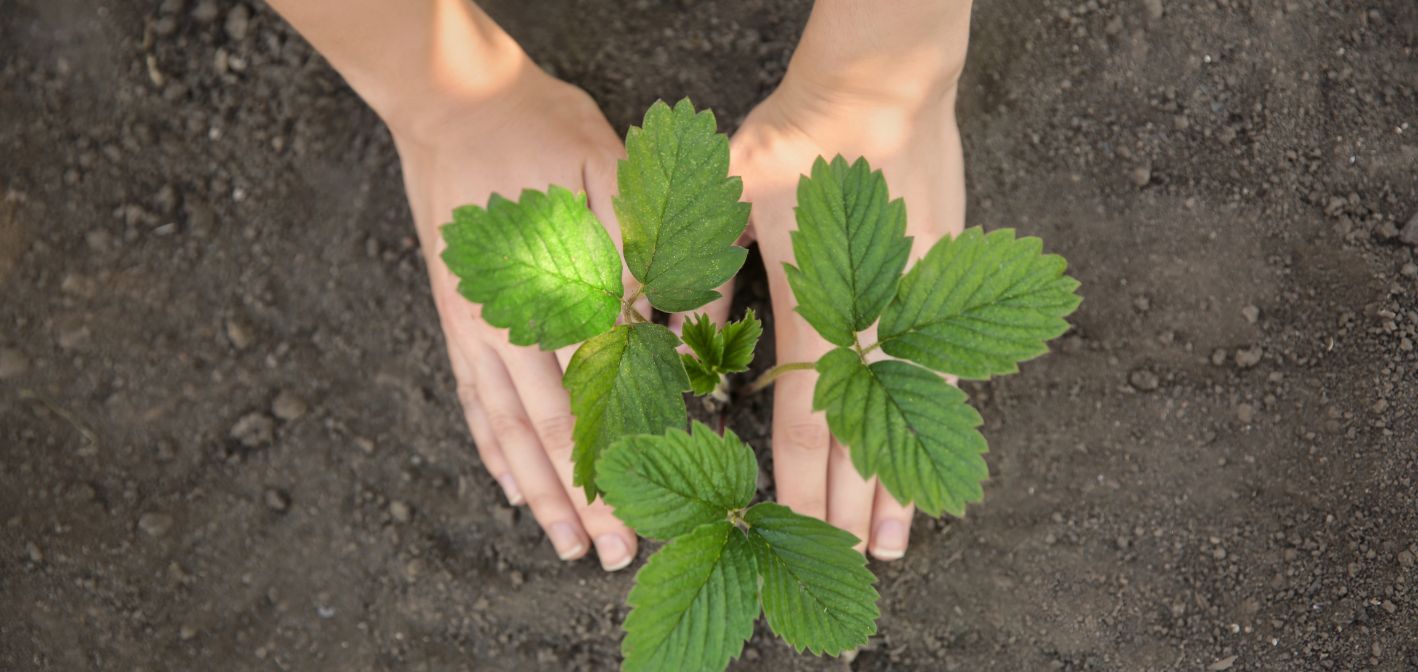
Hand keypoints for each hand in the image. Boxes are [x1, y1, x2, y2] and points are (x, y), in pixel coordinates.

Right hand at [395, 63, 639, 570]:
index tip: (652, 502)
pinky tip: (509, 484)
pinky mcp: (455, 321)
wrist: (455, 102)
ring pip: (506, 428)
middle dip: (583, 498)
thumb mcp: (609, 176)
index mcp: (553, 289)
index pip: (599, 393)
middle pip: (550, 430)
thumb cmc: (543, 130)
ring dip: (537, 491)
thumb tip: (661, 334)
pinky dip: (491, 448)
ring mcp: (474, 328)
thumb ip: (635, 256)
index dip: (625, 452)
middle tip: (611, 555)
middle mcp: (508, 324)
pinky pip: (472, 399)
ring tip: (562, 544)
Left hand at [729, 64, 967, 559]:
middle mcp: (870, 319)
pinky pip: (947, 368)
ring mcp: (916, 304)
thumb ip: (701, 275)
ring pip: (909, 413)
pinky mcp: (944, 282)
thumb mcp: (723, 201)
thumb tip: (679, 332)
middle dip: (851, 504)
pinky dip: (941, 420)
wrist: (875, 86)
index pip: (805, 420)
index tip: (798, 524)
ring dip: (901, 479)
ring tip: (897, 537)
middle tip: (851, 560)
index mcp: (812, 308)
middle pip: (863, 434)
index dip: (800, 482)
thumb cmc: (792, 139)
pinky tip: (942, 449)